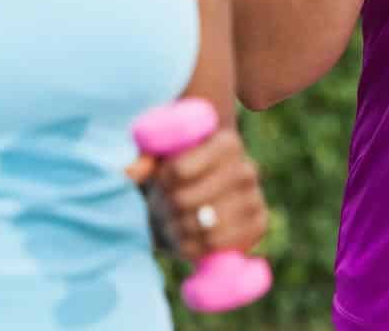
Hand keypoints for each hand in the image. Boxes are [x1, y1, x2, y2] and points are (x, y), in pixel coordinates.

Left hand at [128, 128, 266, 263]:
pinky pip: (216, 244)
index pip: (179, 170)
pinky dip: (195, 247)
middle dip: (168, 209)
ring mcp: (255, 199)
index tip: (161, 183)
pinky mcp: (258, 227)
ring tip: (176, 222)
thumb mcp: (159, 162)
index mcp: (226, 143)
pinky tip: (191, 238)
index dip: (162, 182)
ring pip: (201, 225)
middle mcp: (247, 168)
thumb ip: (143, 161)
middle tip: (166, 207)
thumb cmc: (175, 180)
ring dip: (178, 229)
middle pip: (185, 200)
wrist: (197, 208)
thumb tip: (130, 172)